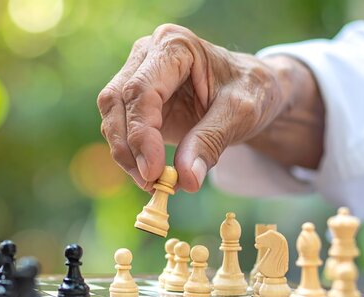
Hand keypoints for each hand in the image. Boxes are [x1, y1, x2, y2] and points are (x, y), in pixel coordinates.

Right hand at [97, 24, 322, 191]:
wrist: (251, 91)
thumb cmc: (250, 91)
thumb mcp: (240, 113)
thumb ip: (211, 141)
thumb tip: (186, 179)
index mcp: (174, 45)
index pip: (142, 90)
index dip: (141, 133)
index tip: (153, 172)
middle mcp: (147, 55)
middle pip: (117, 101)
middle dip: (128, 147)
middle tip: (150, 182)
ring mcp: (136, 75)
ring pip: (112, 117)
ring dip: (126, 154)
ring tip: (152, 183)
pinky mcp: (134, 101)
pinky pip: (120, 129)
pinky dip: (131, 155)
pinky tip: (152, 174)